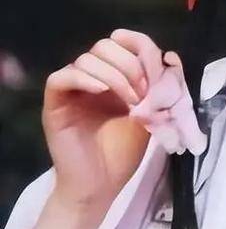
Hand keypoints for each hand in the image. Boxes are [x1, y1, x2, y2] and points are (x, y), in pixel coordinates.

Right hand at [42, 28, 164, 206]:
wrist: (101, 186)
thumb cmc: (123, 152)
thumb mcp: (149, 112)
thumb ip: (156, 86)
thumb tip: (168, 57)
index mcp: (112, 76)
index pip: (120, 43)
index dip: (138, 45)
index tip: (155, 65)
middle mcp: (91, 78)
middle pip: (104, 46)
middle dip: (129, 63)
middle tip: (145, 90)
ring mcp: (72, 90)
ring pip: (86, 59)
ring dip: (114, 74)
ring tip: (132, 100)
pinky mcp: (55, 104)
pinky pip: (60, 78)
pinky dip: (83, 78)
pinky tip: (101, 91)